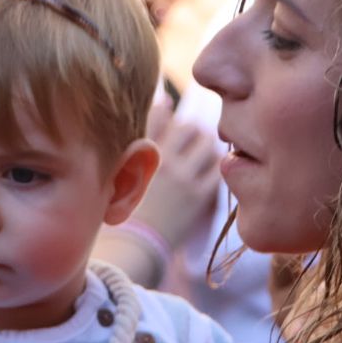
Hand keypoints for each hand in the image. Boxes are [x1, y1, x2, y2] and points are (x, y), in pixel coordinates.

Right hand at [133, 101, 221, 246]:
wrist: (133, 245)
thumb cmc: (123, 204)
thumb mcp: (124, 163)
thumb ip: (146, 130)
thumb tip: (165, 97)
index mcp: (137, 151)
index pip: (160, 115)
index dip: (168, 113)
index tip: (170, 120)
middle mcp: (161, 160)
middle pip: (189, 127)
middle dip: (192, 132)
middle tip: (191, 145)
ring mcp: (182, 178)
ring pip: (207, 144)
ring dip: (207, 147)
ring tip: (200, 159)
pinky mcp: (199, 196)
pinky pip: (218, 168)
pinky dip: (217, 166)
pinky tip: (208, 175)